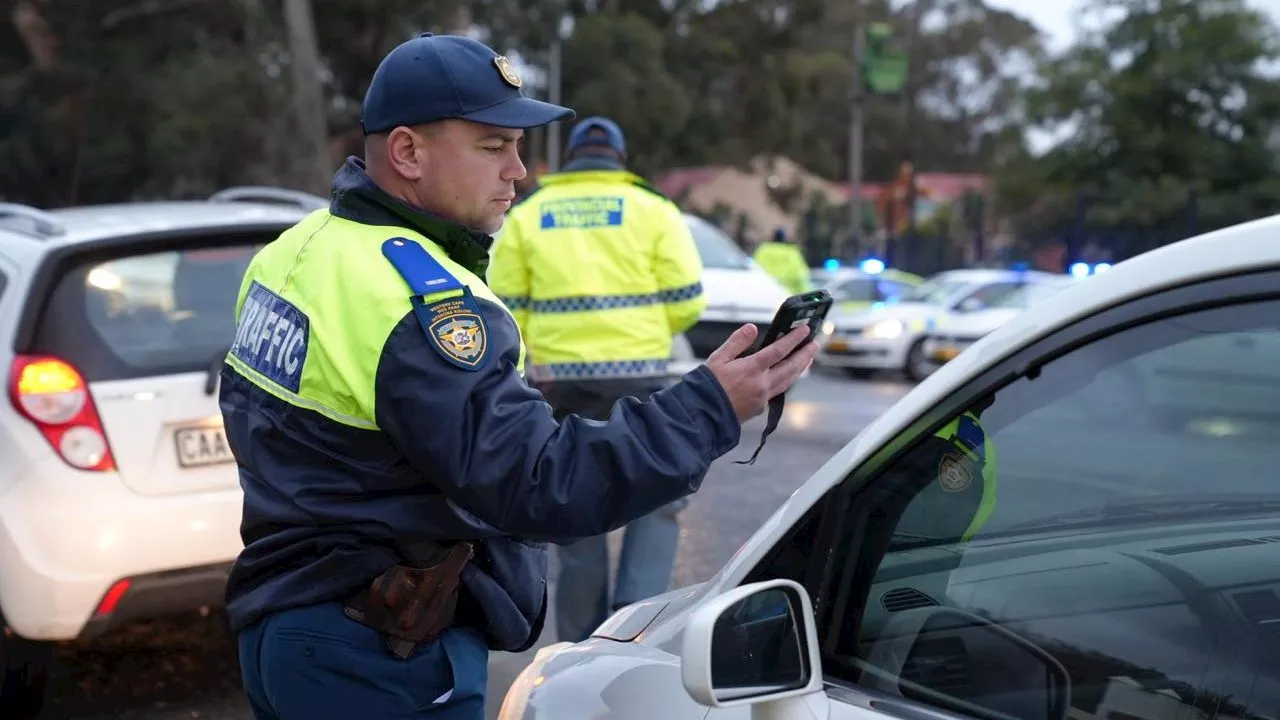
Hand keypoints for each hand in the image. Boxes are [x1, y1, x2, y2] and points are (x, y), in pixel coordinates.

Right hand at [704, 324, 818, 421]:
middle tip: (814, 344)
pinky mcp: (760, 407)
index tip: (805, 330)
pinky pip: (778, 391)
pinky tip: (788, 376)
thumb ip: (737, 342)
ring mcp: (763, 397)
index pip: (779, 350)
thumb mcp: (718, 358)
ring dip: (800, 368)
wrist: (703, 414)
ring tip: (807, 359)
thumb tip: (752, 328)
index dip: (794, 339)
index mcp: (752, 369)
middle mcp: (762, 384)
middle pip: (791, 367)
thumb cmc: (708, 386)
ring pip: (788, 381)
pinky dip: (787, 381)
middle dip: (805, 354)